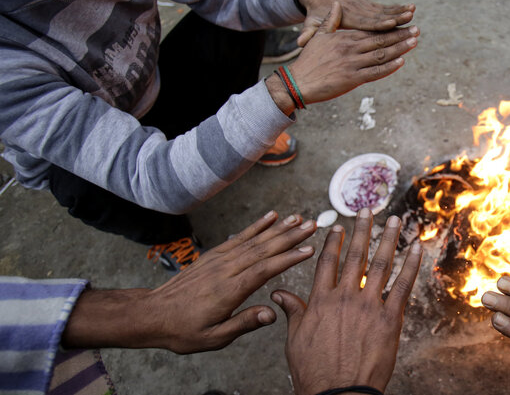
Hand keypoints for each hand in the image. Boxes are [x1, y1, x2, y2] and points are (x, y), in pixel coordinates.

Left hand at [62, 211, 316, 353]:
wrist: (152, 315)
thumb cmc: (184, 330)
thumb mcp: (213, 337)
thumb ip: (243, 323)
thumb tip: (271, 313)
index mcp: (229, 291)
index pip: (264, 270)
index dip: (288, 258)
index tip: (309, 249)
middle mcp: (226, 270)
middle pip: (264, 249)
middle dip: (290, 236)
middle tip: (313, 225)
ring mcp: (219, 260)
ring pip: (254, 240)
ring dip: (278, 228)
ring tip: (298, 218)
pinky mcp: (214, 256)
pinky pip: (239, 237)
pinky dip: (256, 226)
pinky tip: (271, 217)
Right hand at [272, 208, 422, 394]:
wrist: (339, 393)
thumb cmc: (315, 371)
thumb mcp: (295, 340)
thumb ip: (293, 312)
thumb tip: (279, 293)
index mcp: (321, 301)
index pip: (327, 262)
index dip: (334, 242)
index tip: (338, 226)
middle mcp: (345, 298)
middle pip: (355, 256)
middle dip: (362, 230)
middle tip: (367, 210)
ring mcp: (369, 306)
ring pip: (380, 264)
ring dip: (389, 239)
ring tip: (394, 220)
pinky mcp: (390, 319)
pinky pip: (403, 285)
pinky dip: (411, 265)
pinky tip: (416, 248)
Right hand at [277, 1, 417, 106]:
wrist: (298, 81)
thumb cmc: (308, 61)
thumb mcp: (319, 36)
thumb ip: (331, 21)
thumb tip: (337, 5)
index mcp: (345, 38)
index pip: (372, 31)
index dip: (389, 28)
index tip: (403, 24)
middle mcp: (351, 49)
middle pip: (380, 40)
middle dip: (400, 36)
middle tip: (416, 31)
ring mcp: (352, 63)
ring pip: (381, 55)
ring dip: (399, 49)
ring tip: (413, 42)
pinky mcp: (352, 79)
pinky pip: (375, 72)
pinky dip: (389, 67)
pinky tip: (401, 62)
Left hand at [297, 0, 414, 46]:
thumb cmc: (316, 12)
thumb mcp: (311, 23)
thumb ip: (310, 33)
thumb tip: (300, 42)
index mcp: (347, 18)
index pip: (365, 22)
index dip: (378, 24)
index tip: (391, 25)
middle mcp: (359, 11)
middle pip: (380, 17)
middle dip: (396, 20)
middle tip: (411, 21)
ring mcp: (365, 8)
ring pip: (385, 12)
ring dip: (400, 13)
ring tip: (414, 13)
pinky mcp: (370, 7)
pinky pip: (386, 9)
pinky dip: (398, 9)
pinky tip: (410, 10)